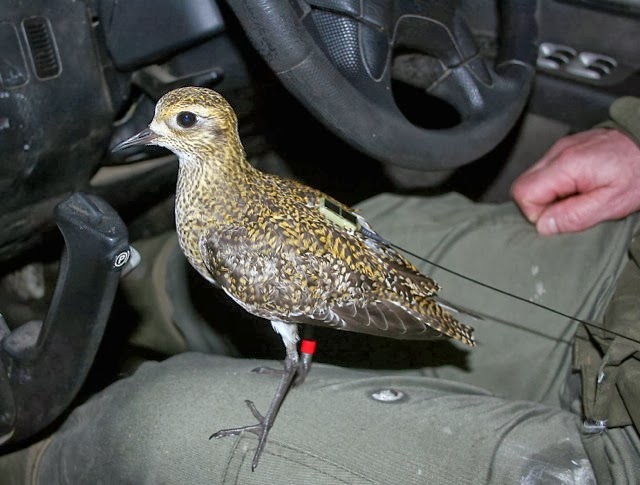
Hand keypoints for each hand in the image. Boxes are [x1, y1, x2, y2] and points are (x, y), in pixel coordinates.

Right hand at [511, 128, 639, 234]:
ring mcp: (559, 148)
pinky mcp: (564, 148)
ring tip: (575, 198)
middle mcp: (557, 153)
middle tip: (566, 211)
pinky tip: (576, 188)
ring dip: (547, 196)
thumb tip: (543, 226)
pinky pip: (544, 172)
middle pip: (522, 185)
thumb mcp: (611, 203)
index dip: (536, 213)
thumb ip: (574, 216)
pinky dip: (554, 185)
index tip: (558, 218)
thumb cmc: (638, 172)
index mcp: (566, 166)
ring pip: (532, 179)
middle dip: (538, 206)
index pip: (523, 193)